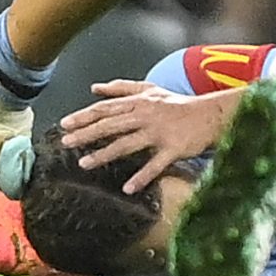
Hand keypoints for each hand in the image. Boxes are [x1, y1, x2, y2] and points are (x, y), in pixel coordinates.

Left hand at [56, 81, 236, 192]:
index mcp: (139, 102)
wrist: (211, 114)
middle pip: (112, 125)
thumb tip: (95, 88)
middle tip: (66, 143)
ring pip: (127, 144)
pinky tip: (128, 188)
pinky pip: (155, 165)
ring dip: (104, 154)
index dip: (84, 116)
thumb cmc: (177, 104)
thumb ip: (122, 88)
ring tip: (84, 165)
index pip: (107, 108)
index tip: (65, 125)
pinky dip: (142, 176)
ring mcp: (159, 132)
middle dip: (87, 134)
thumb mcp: (150, 90)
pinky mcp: (173, 149)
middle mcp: (146, 115)